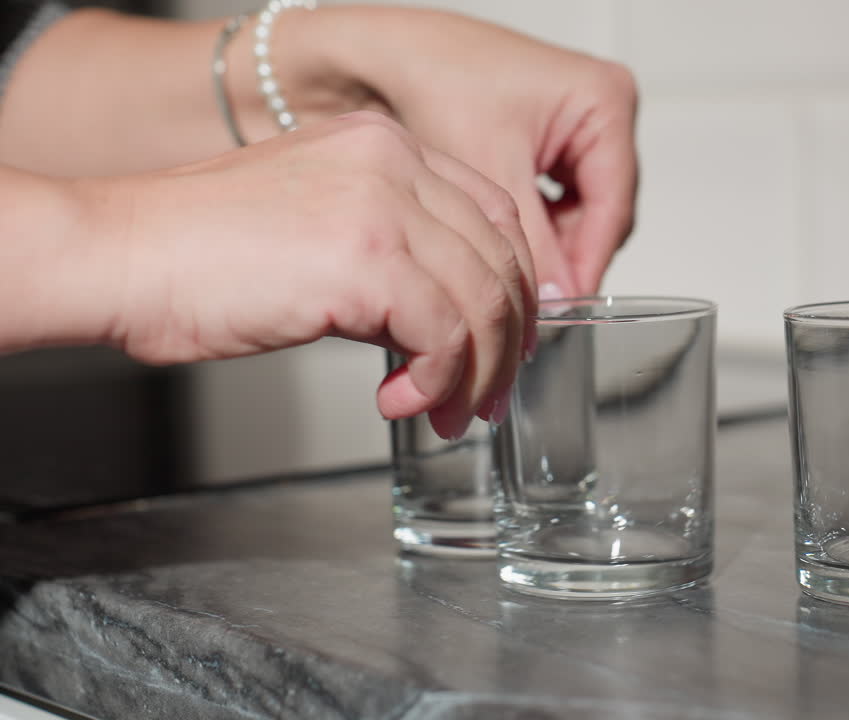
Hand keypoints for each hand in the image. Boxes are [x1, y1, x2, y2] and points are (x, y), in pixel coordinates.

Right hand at [75, 112, 534, 437]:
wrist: (122, 255)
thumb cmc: (196, 253)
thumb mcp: (317, 227)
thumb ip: (387, 255)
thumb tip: (436, 322)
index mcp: (385, 147)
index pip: (494, 216)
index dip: (513, 288)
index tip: (506, 342)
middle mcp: (394, 163)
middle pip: (502, 259)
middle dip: (506, 342)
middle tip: (489, 396)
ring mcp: (384, 206)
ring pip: (484, 301)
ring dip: (476, 374)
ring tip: (447, 413)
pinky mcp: (366, 259)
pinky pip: (446, 333)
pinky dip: (438, 381)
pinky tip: (402, 402)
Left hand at [255, 6, 638, 296]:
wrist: (378, 56)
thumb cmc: (433, 73)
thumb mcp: (493, 167)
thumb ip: (535, 241)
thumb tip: (558, 298)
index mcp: (605, 102)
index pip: (613, 207)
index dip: (587, 263)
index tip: (562, 305)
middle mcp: (598, 113)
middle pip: (599, 215)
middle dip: (564, 257)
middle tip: (530, 301)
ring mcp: (573, 129)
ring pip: (575, 215)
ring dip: (543, 246)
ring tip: (505, 273)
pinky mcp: (544, 144)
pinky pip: (550, 203)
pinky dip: (527, 227)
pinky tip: (497, 244)